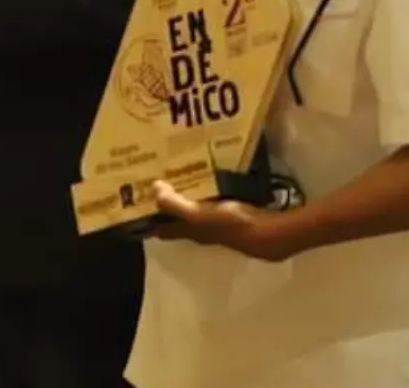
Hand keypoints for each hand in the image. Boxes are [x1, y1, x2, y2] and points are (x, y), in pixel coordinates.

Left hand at [149, 181, 300, 262]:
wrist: (270, 232)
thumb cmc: (231, 225)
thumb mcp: (198, 215)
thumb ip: (175, 205)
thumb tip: (154, 189)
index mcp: (191, 232)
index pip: (163, 230)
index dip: (150, 220)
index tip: (137, 203)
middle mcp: (203, 232)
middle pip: (180, 221)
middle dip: (168, 206)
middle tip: (158, 183)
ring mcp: (221, 225)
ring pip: (197, 212)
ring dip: (188, 198)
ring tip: (181, 175)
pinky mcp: (236, 216)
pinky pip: (215, 203)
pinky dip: (208, 193)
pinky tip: (209, 179)